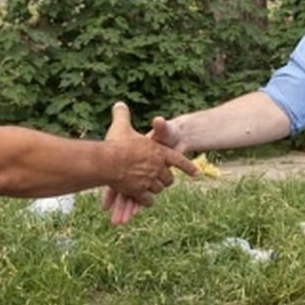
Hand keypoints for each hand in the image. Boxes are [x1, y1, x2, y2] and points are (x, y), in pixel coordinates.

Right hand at [102, 104, 196, 221]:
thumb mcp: (121, 126)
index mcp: (159, 151)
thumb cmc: (116, 143)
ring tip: (153, 188)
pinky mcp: (139, 192)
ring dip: (156, 189)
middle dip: (167, 180)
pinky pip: (147, 199)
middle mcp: (158, 167)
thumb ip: (122, 114)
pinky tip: (143, 200)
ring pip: (158, 189)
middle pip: (169, 179)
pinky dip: (145, 200)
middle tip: (165, 180)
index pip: (179, 160)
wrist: (107, 161)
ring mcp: (149, 180)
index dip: (188, 167)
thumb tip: (119, 103)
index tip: (196, 173)